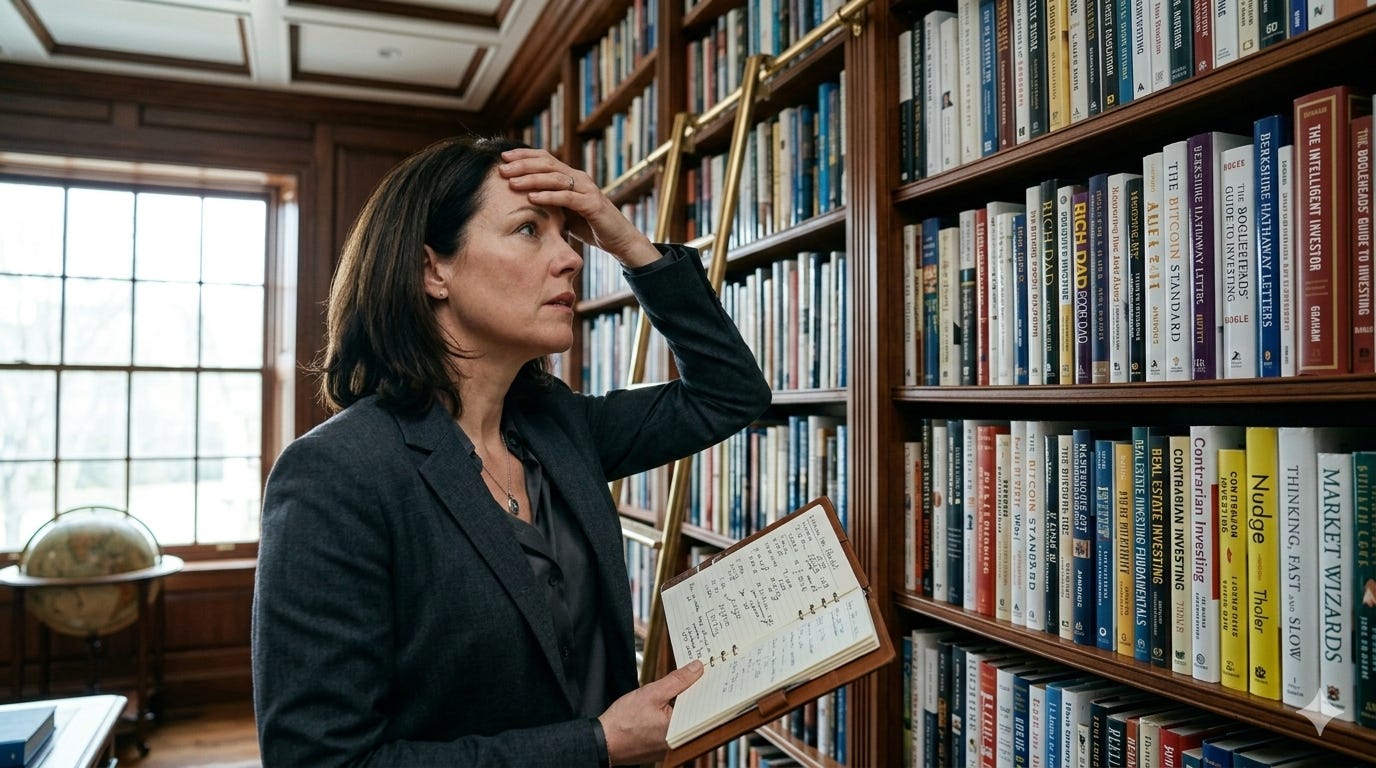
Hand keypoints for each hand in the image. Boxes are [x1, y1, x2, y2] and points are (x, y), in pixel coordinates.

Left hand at [497, 148, 660, 267]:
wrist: (619, 239)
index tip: (503, 158)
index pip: (545, 158)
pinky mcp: (592, 204)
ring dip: (531, 179)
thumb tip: (523, 203)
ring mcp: (587, 189)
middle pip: (547, 164)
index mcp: (571, 176)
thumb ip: (549, 203)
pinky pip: (567, 197)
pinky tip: (532, 197)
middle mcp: (579, 178)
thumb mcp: (565, 212)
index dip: (524, 155)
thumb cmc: (590, 226)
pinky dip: (549, 196)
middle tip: (501, 168)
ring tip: (512, 182)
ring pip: (555, 178)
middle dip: (522, 165)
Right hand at [597, 660, 703, 765]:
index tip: (708, 672)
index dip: (705, 686)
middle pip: (695, 713)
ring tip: (686, 684)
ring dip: (686, 703)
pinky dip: (675, 714)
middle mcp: (678, 742)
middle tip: (698, 673)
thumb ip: (676, 681)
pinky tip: (673, 701)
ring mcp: (670, 746)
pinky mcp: (662, 747)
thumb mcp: (651, 693)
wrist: (603, 741)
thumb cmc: (622, 722)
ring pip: (685, 719)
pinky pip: (675, 727)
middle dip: (696, 693)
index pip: (702, 706)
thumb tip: (696, 669)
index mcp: (679, 731)